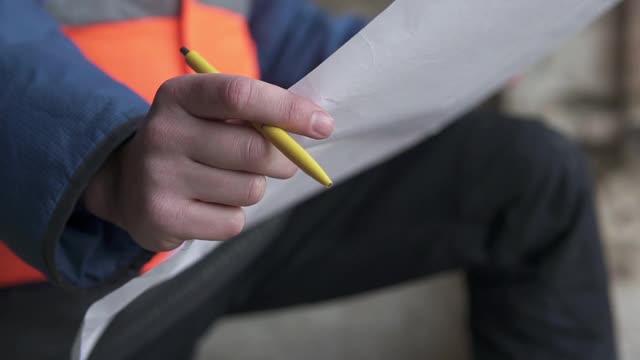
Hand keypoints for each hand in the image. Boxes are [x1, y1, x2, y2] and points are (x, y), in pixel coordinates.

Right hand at [83, 74, 334, 250]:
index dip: (288, 109)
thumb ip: (256, 115)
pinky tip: (208, 205)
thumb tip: (316, 124)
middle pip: (255, 149)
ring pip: (250, 189)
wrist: (127, 185)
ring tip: (225, 181)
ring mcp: (159, 177)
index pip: (240, 96)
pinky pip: (233, 221)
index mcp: (178, 95)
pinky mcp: (163, 218)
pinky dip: (233, 216)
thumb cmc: (191, 142)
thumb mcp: (210, 114)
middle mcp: (162, 132)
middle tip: (280, 161)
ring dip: (253, 188)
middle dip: (283, 159)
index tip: (323, 125)